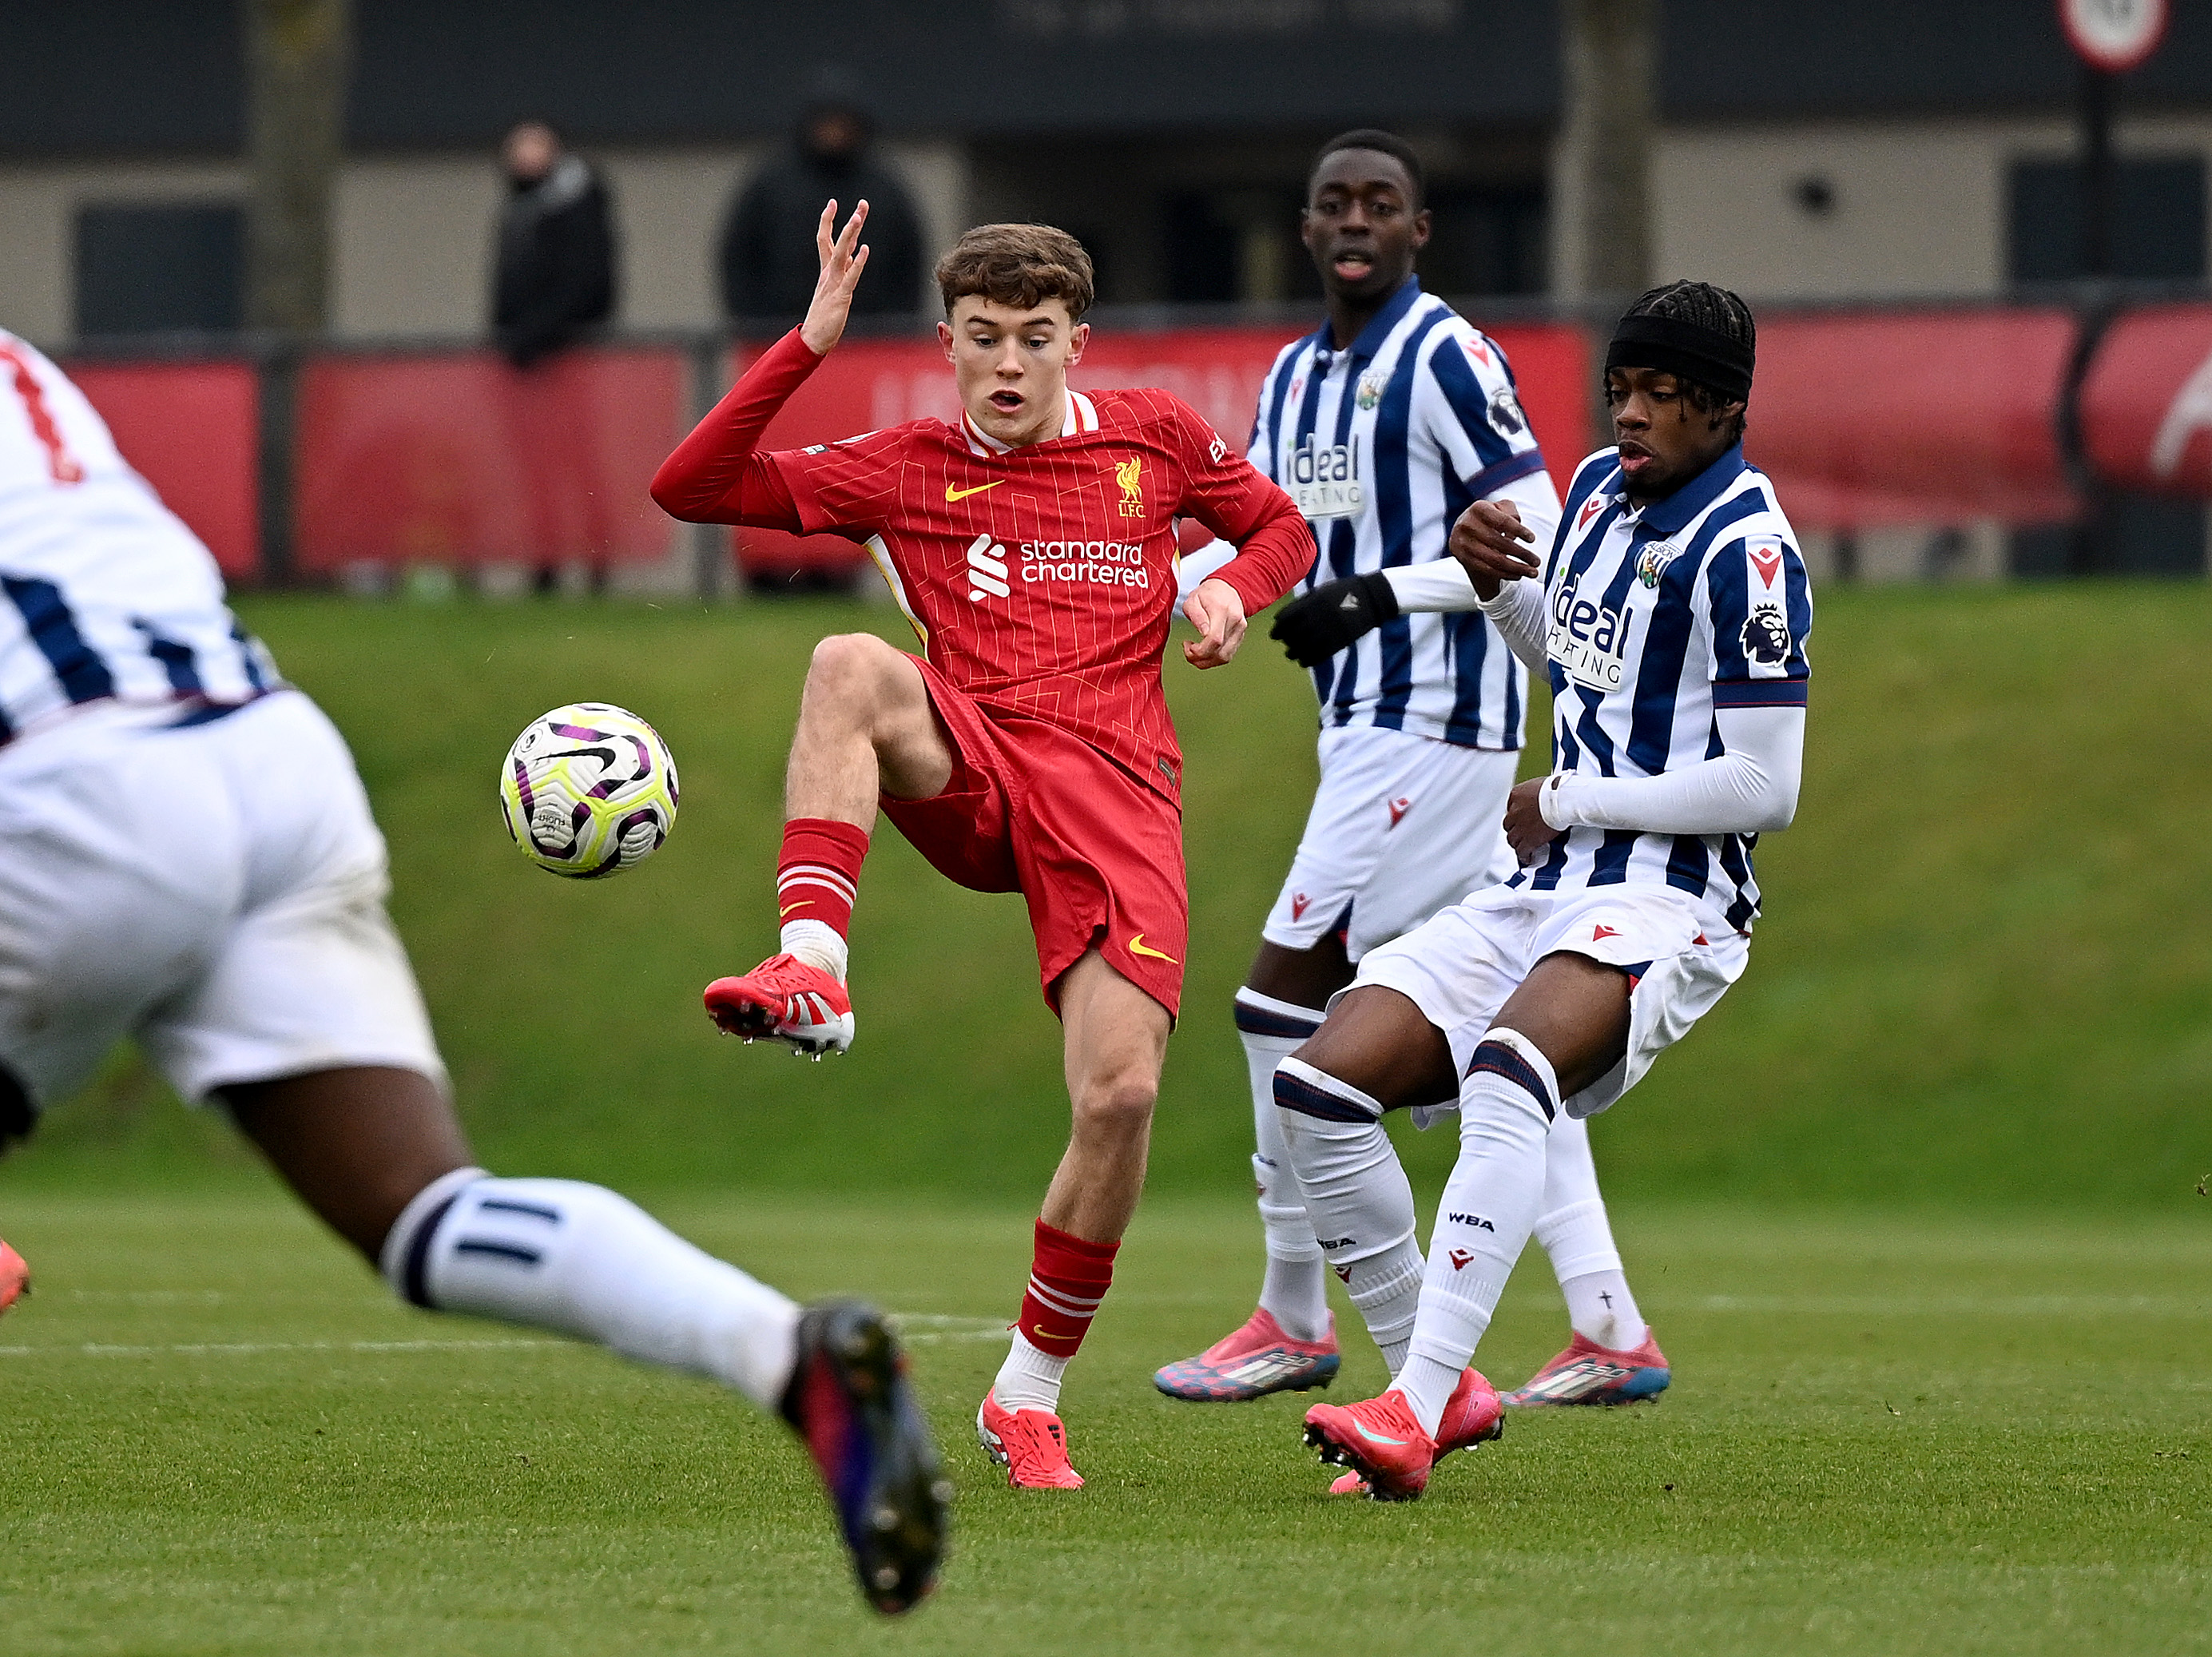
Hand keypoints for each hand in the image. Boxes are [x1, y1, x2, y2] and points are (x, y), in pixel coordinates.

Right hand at [798, 199, 870, 355]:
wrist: (813, 340)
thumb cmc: (824, 318)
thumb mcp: (833, 291)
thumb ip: (841, 274)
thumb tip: (850, 258)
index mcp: (826, 271)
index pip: (827, 240)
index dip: (829, 221)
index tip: (833, 203)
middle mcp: (829, 273)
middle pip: (836, 241)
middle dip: (849, 221)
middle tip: (861, 203)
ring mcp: (834, 284)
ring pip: (841, 253)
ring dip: (850, 234)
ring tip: (857, 216)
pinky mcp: (841, 297)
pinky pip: (851, 277)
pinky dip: (858, 263)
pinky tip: (865, 249)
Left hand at [1182, 577, 1247, 668]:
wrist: (1226, 588)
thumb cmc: (1208, 594)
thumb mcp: (1193, 600)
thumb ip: (1197, 616)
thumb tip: (1203, 633)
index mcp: (1223, 610)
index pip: (1215, 639)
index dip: (1200, 650)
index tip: (1188, 646)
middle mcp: (1235, 622)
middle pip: (1220, 652)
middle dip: (1200, 659)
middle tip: (1188, 651)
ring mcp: (1240, 631)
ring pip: (1225, 657)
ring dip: (1206, 662)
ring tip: (1195, 653)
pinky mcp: (1240, 637)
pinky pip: (1227, 655)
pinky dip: (1213, 659)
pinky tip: (1205, 652)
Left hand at [1268, 572, 1398, 666]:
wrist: (1371, 598)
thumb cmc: (1343, 592)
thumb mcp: (1321, 591)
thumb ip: (1302, 604)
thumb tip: (1282, 618)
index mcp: (1312, 602)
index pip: (1286, 619)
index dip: (1278, 628)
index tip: (1275, 633)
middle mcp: (1318, 617)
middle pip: (1292, 634)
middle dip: (1284, 640)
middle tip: (1283, 642)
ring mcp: (1329, 631)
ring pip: (1303, 648)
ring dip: (1293, 653)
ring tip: (1290, 654)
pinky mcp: (1339, 642)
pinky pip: (1318, 656)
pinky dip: (1307, 661)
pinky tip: (1303, 662)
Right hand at [1448, 499, 1540, 599]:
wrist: (1466, 529)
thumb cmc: (1489, 517)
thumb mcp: (1501, 507)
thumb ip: (1511, 513)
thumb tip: (1518, 528)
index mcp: (1479, 509)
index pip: (1502, 521)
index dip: (1519, 530)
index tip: (1532, 539)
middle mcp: (1467, 525)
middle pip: (1499, 543)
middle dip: (1521, 554)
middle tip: (1537, 561)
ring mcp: (1463, 544)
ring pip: (1494, 560)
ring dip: (1516, 568)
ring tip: (1532, 572)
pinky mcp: (1463, 558)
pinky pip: (1487, 570)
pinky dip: (1505, 574)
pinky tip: (1518, 575)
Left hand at [1503, 776, 1565, 863]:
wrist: (1562, 799)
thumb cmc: (1557, 789)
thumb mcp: (1540, 784)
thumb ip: (1534, 792)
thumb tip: (1539, 795)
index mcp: (1516, 795)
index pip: (1510, 806)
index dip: (1517, 814)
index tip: (1521, 817)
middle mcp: (1514, 811)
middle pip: (1509, 824)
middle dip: (1514, 828)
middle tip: (1521, 831)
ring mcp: (1520, 827)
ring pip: (1512, 839)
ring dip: (1517, 842)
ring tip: (1522, 846)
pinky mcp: (1528, 840)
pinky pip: (1522, 851)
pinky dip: (1524, 855)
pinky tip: (1527, 857)